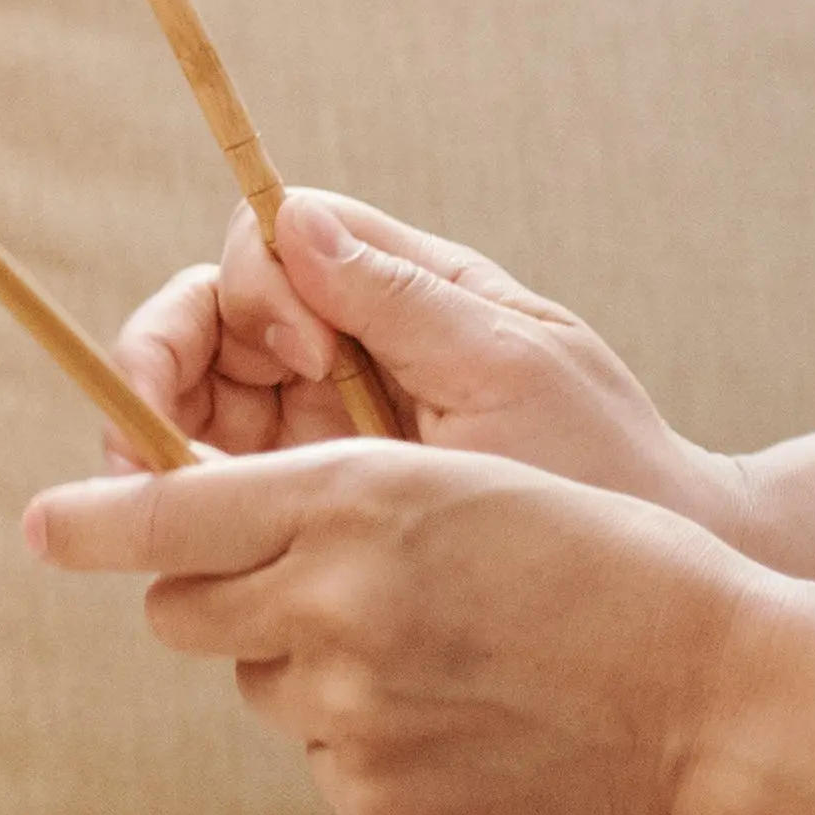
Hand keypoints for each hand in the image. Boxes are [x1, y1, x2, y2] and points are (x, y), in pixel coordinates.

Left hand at [20, 441, 766, 814]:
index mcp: (352, 501)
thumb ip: (319, 507)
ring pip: (254, 683)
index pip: (164, 514)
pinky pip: (318, 757)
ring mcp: (349, 714)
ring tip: (430, 653)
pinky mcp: (377, 800)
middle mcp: (330, 605)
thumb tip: (190, 543)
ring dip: (303, 665)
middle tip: (302, 586)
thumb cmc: (597, 558)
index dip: (89, 520)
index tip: (41, 526)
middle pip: (178, 610)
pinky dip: (361, 738)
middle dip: (212, 593)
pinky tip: (458, 719)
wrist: (714, 696)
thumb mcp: (459, 481)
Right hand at [110, 187, 764, 549]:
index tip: (304, 360)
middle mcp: (347, 351)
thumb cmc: (607, 468)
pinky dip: (194, 510)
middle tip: (153, 441)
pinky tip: (208, 551)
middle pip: (207, 320)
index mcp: (402, 296)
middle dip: (161, 364)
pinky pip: (225, 491)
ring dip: (161, 442)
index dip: (254, 290)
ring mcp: (325, 431)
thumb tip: (293, 218)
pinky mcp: (315, 508)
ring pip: (196, 407)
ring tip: (169, 504)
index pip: (270, 245)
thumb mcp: (514, 369)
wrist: (661, 596)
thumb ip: (405, 298)